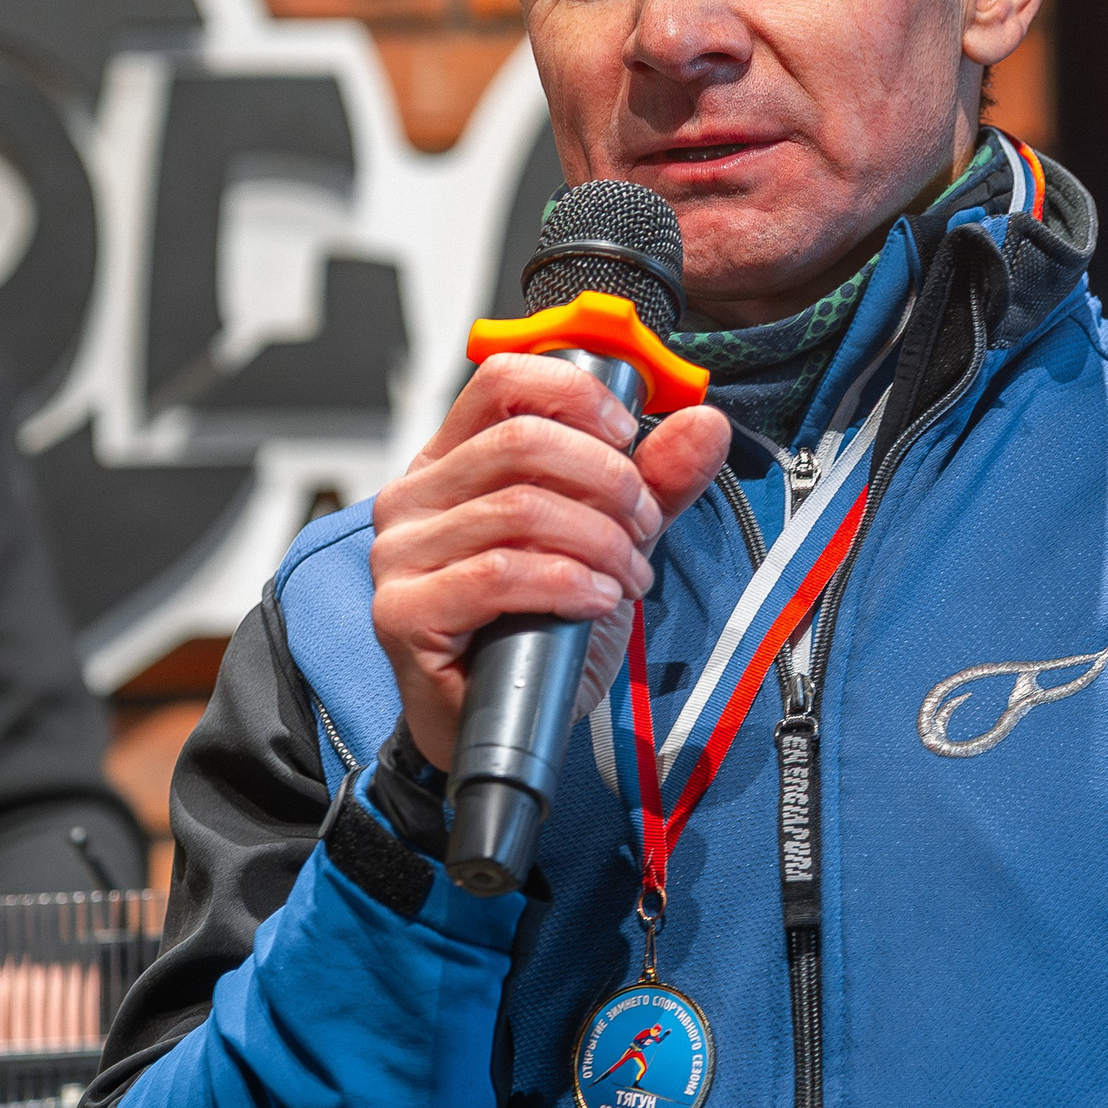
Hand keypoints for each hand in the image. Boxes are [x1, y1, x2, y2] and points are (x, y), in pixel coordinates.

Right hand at [371, 354, 729, 772]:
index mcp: (452, 461)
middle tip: (643, 525)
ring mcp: (401, 555)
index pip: (502, 380)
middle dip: (608, 481)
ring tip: (627, 576)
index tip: (628, 434)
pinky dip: (566, 582)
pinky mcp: (403, 612)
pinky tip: (596, 600)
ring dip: (599, 542)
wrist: (501, 726)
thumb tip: (706, 423)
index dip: (575, 394)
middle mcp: (413, 498)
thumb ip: (653, 484)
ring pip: (520, 509)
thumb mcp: (606, 541)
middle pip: (521, 442)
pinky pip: (499, 574)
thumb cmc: (537, 629)